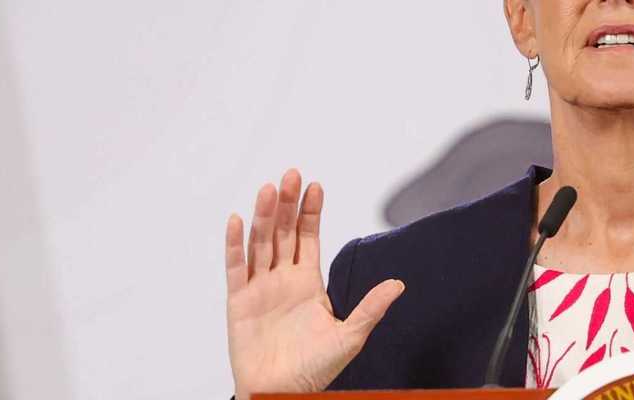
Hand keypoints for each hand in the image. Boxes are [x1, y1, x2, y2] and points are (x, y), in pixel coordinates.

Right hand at [225, 169, 405, 399]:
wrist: (282, 394)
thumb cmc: (314, 371)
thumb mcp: (350, 336)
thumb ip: (370, 307)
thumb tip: (399, 284)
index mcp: (308, 283)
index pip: (308, 238)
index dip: (310, 212)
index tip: (315, 186)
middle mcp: (282, 279)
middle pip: (283, 232)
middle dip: (287, 204)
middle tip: (291, 175)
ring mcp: (259, 288)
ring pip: (260, 243)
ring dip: (264, 216)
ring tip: (269, 189)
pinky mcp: (238, 301)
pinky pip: (235, 267)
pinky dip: (234, 244)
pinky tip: (238, 221)